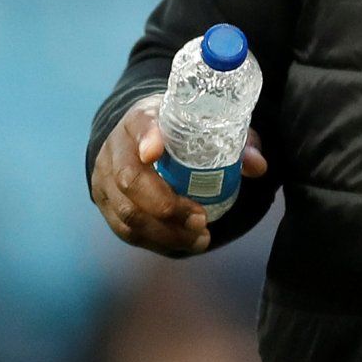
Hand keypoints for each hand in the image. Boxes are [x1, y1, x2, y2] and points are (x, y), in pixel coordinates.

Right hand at [89, 94, 269, 256]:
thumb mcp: (206, 128)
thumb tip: (257, 165)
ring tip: (200, 238)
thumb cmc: (180, 132)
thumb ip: (236, 142)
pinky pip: (126, 230)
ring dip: (165, 232)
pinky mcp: (105, 204)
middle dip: (165, 205)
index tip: (155, 150)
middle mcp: (116, 147)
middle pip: (129, 179)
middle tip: (201, 219)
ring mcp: (105, 177)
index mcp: (142, 118)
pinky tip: (184, 243)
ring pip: (127, 212)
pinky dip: (157, 241)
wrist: (137, 139)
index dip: (145, 136)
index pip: (139, 123)